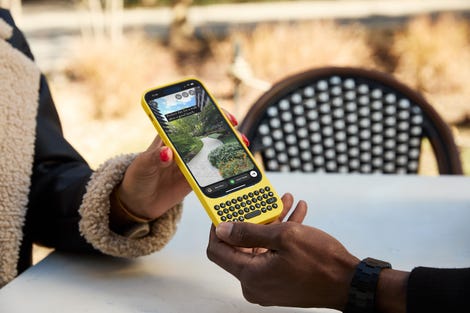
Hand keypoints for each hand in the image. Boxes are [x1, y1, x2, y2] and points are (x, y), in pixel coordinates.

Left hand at [114, 109, 242, 220]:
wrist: (139, 202)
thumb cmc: (138, 177)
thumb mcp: (143, 165)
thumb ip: (155, 158)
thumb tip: (168, 152)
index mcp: (171, 136)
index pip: (192, 118)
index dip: (208, 112)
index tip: (220, 114)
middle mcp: (184, 146)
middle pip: (208, 132)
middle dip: (225, 129)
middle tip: (236, 131)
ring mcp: (192, 161)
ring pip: (215, 149)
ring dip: (229, 147)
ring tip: (242, 147)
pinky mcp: (197, 177)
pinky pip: (213, 169)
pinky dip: (225, 166)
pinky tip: (234, 166)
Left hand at [207, 204, 358, 309]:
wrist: (350, 283)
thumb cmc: (322, 262)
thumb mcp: (284, 237)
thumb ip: (248, 232)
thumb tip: (222, 229)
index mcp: (250, 276)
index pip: (218, 251)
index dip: (218, 228)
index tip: (224, 211)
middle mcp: (255, 285)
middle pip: (241, 247)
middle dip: (253, 220)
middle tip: (262, 202)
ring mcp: (268, 285)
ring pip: (260, 248)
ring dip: (272, 224)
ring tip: (286, 203)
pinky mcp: (280, 282)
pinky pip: (272, 255)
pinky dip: (281, 237)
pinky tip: (296, 215)